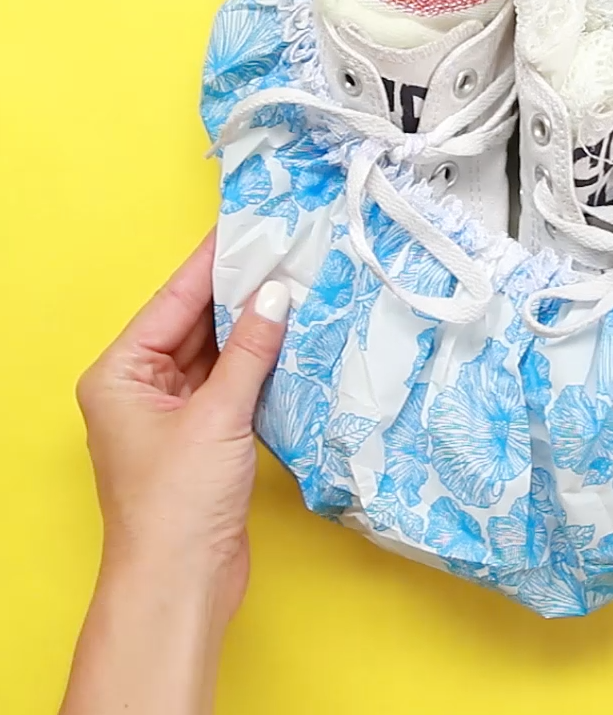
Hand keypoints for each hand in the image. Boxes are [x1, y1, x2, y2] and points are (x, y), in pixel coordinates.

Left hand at [62, 232, 289, 714]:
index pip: (172, 302)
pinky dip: (259, 359)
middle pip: (194, 322)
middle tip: (281, 249)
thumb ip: (250, 352)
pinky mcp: (204, 433)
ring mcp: (173, 410)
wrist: (181, 584)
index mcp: (121, 374)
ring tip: (293, 281)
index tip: (244, 227)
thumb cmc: (178, 502)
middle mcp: (141, 385)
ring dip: (252, 325)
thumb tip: (277, 294)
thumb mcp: (217, 416)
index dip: (210, 263)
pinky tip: (289, 334)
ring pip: (217, 351)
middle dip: (238, 291)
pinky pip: (232, 379)